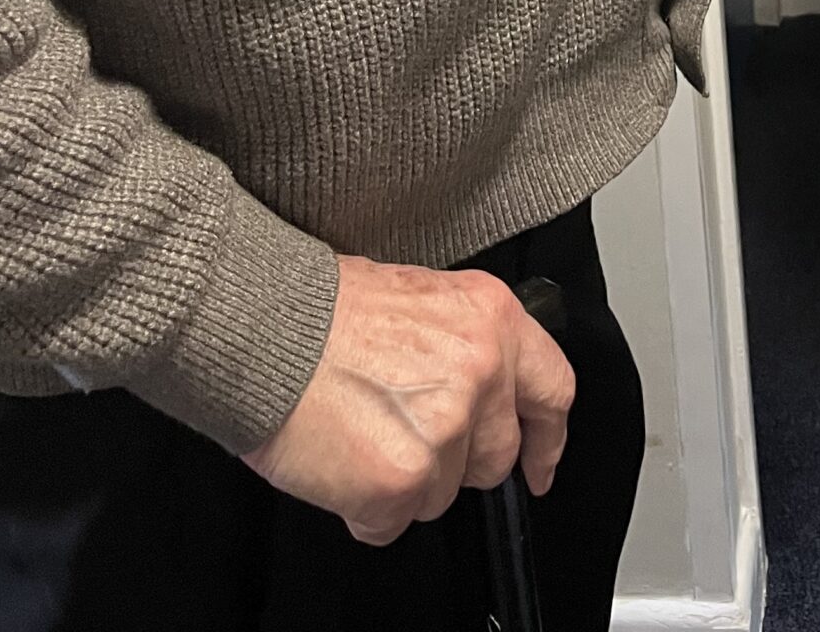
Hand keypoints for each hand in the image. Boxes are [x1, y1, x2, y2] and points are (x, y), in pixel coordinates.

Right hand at [245, 256, 574, 545]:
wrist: (267, 327)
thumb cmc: (324, 308)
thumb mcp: (421, 297)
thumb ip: (462, 345)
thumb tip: (474, 389)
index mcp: (490, 318)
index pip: (552, 390)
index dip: (547, 437)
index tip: (539, 464)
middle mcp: (480, 370)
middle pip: (495, 456)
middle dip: (456, 461)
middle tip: (408, 437)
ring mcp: (445, 429)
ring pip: (442, 492)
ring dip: (404, 480)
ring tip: (361, 432)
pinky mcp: (402, 478)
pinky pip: (392, 522)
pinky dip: (364, 507)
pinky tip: (341, 461)